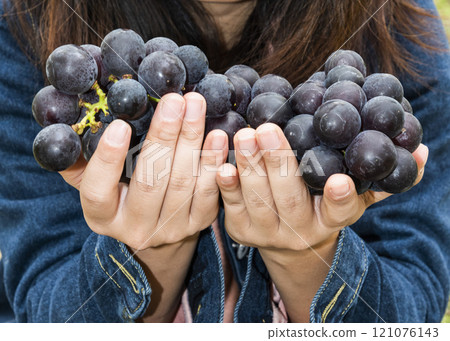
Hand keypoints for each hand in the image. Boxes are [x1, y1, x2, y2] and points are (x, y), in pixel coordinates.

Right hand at [61, 92, 226, 249]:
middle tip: (175, 101)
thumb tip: (68, 123)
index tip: (120, 125)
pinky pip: (208, 193)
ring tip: (196, 108)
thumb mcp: (94, 182)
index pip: (98, 190)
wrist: (155, 227)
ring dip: (192, 142)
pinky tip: (217, 137)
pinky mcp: (197, 225)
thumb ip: (80, 161)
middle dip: (164, 137)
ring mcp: (169, 230)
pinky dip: (212, 163)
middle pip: (150, 183)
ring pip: (182, 184)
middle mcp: (135, 229)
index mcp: (102, 216)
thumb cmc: (121, 192)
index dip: (108, 159)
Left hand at [216, 123, 427, 251]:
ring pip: (257, 201)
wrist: (289, 241)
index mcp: (330, 219)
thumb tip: (420, 153)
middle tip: (267, 130)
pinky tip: (221, 162)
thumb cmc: (321, 207)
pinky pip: (231, 206)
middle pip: (289, 200)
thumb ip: (380, 178)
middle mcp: (300, 230)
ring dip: (249, 168)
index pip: (341, 211)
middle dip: (278, 165)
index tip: (340, 181)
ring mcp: (267, 232)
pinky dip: (226, 184)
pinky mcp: (240, 230)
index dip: (340, 197)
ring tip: (244, 135)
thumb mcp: (354, 197)